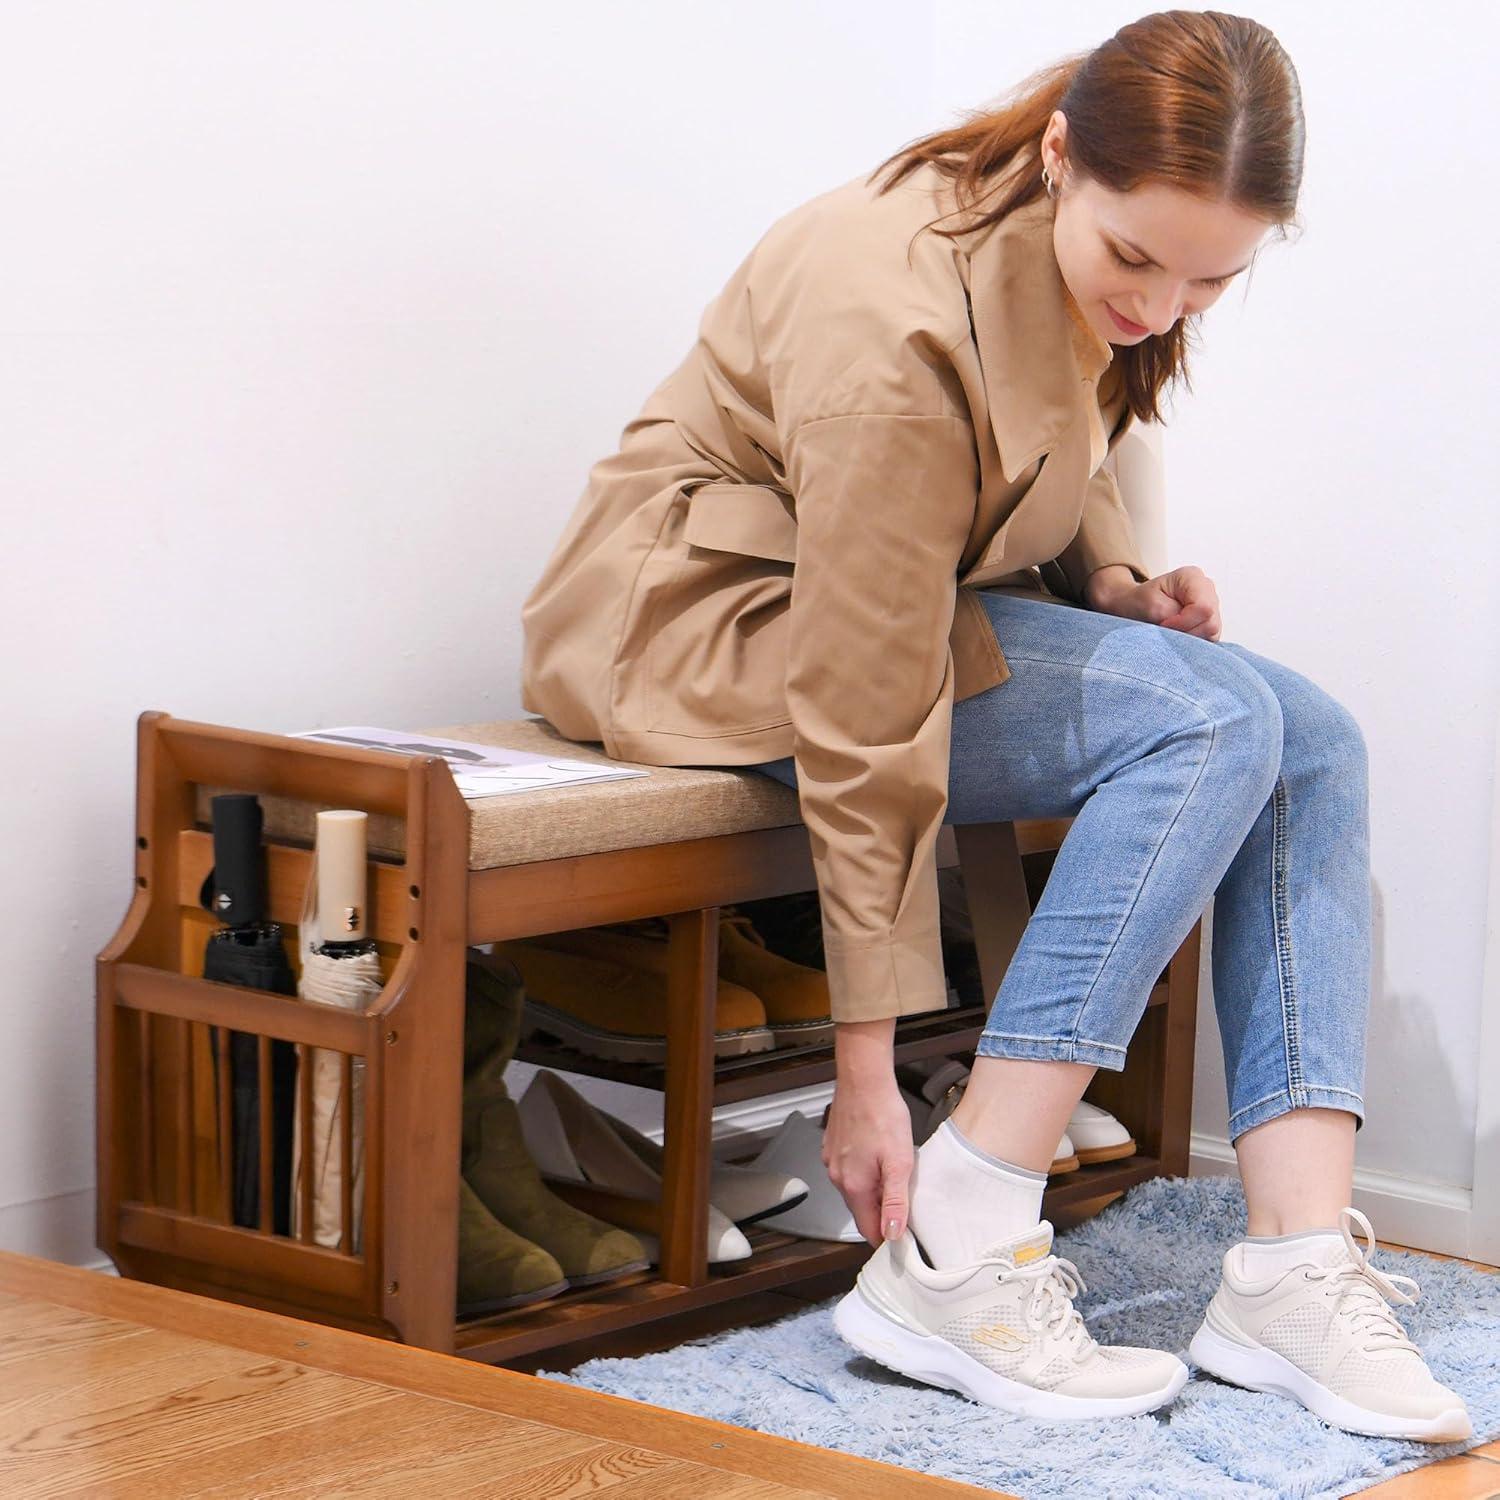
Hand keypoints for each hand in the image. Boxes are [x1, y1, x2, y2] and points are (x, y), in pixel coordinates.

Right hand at [822, 1072, 914, 1246]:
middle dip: (882, 1210)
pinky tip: (878, 1153)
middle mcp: (837, 1176)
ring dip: (873, 1188)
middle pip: (861, 1209)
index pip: (867, 1229)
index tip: (903, 1236)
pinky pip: (848, 1169)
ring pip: (855, 1188)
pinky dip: (863, 1169)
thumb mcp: (899, 1161)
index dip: (886, 1236)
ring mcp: (831, 1160)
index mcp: (853, 1186)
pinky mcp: (832, 1146)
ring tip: (894, 1170)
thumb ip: (896, 1201)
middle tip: (906, 1197)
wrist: (863, 1078)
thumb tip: (892, 1234)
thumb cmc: (882, 1114)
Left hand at [1087, 564, 1222, 639]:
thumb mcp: (1151, 605)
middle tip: (1164, 629)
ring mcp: (1211, 605)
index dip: (1184, 622)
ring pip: (1212, 632)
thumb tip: (1189, 632)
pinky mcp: (1209, 621)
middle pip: (1210, 621)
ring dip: (1189, 638)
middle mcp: (1207, 589)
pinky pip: (1209, 638)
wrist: (1132, 604)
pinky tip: (1177, 636)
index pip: (1203, 607)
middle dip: (1187, 632)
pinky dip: (1192, 642)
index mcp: (1193, 577)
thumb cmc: (1139, 601)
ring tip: (1169, 631)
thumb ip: (1173, 616)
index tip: (1164, 625)